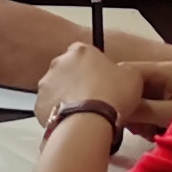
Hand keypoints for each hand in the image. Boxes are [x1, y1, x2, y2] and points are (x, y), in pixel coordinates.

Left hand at [34, 40, 150, 135]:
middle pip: (68, 69)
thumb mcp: (132, 76)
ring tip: (84, 112)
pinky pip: (49, 107)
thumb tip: (122, 74)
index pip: (85, 52)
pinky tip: (73, 120)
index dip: (94, 66)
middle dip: (78, 80)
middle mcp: (59, 63)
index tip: (102, 78)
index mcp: (81, 51)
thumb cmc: (110, 96)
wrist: (89, 120)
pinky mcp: (39, 104)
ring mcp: (46, 83)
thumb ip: (123, 70)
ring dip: (67, 96)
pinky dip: (58, 113)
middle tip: (94, 96)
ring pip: (57, 88)